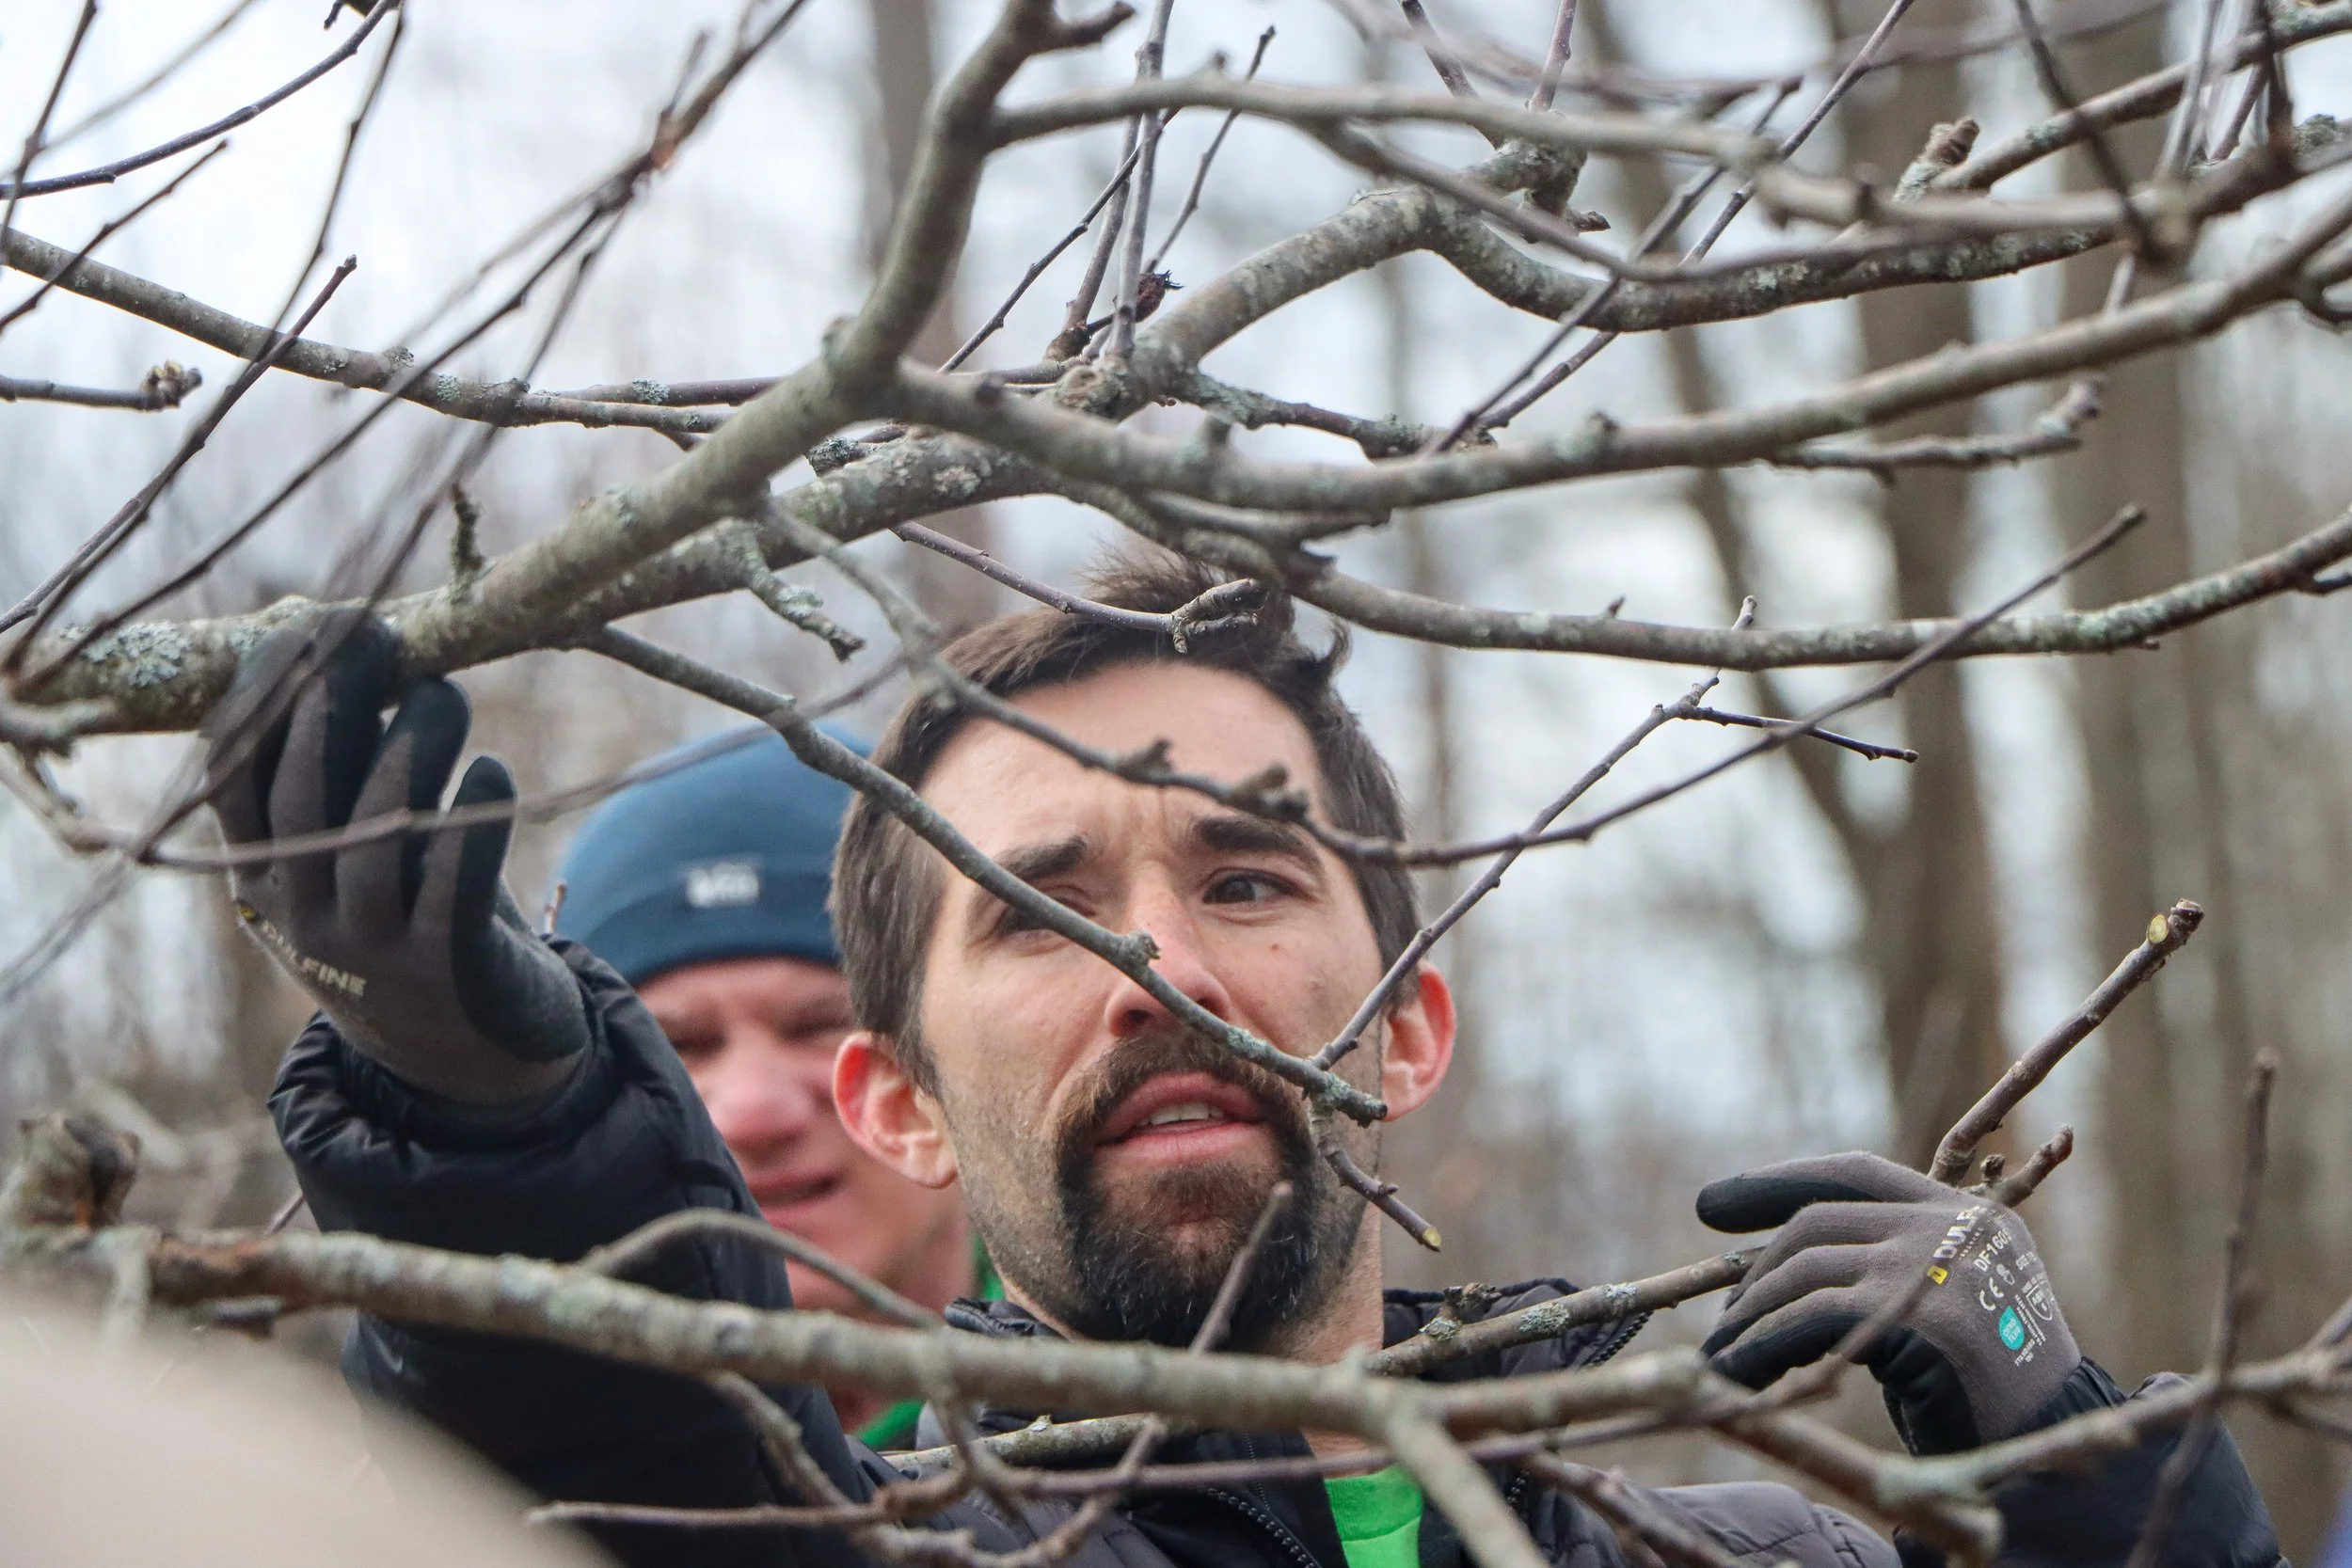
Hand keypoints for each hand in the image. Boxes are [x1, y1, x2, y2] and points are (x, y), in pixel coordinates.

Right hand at [200, 610, 589, 1103]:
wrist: (469, 1054)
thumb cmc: (409, 919)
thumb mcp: (349, 857)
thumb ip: (338, 774)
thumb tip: (343, 648)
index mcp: (261, 877)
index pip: (232, 776)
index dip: (265, 693)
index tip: (306, 624)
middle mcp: (302, 913)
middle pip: (301, 789)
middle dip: (333, 696)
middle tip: (373, 629)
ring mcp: (372, 946)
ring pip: (377, 829)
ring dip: (412, 744)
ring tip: (444, 693)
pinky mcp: (449, 967)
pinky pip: (455, 882)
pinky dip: (473, 816)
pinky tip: (490, 773)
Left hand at [1697, 1151, 2079, 1454]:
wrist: (2052, 1441)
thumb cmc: (1989, 1386)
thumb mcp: (1947, 1301)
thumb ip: (1891, 1264)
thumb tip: (1785, 1261)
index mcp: (1963, 1212)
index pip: (1854, 1172)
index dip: (1777, 1183)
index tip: (1712, 1206)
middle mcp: (1951, 1226)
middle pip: (1817, 1224)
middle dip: (1757, 1271)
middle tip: (1725, 1320)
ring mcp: (1935, 1267)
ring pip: (1805, 1273)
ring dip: (1751, 1319)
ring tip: (1720, 1356)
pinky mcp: (1920, 1320)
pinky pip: (1811, 1322)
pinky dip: (1762, 1349)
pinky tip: (1738, 1374)